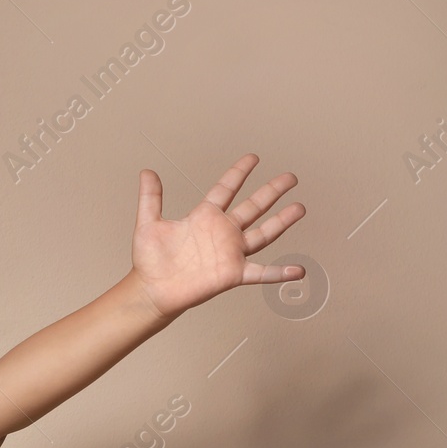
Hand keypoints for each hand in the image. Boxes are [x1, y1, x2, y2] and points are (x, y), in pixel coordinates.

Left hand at [129, 153, 306, 319]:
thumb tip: (147, 172)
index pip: (226, 189)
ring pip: (263, 233)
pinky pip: (261, 273)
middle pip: (253, 207)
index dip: (239, 173)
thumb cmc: (149, 261)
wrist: (151, 290)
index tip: (253, 158)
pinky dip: (279, 273)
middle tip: (290, 177)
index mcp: (204, 217)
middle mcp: (222, 233)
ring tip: (299, 208)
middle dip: (272, 191)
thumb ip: (151, 197)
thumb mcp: (148, 223)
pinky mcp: (232, 274)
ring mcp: (230, 253)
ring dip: (282, 221)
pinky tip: (297, 271)